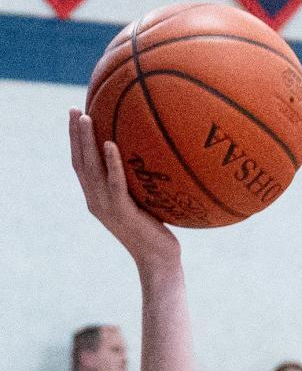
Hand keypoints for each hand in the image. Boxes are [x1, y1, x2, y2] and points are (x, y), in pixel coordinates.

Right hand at [69, 109, 180, 271]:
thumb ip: (140, 184)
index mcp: (97, 199)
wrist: (159, 262)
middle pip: (79, 163)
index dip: (75, 142)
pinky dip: (111, 163)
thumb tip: (154, 158)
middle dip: (74, 135)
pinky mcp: (122, 212)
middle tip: (73, 109)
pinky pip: (114, 183)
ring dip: (86, 142)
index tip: (76, 116)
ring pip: (91, 169)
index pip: (81, 166)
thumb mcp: (146, 204)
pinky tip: (110, 143)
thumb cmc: (157, 234)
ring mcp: (107, 207)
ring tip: (85, 117)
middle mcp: (96, 201)